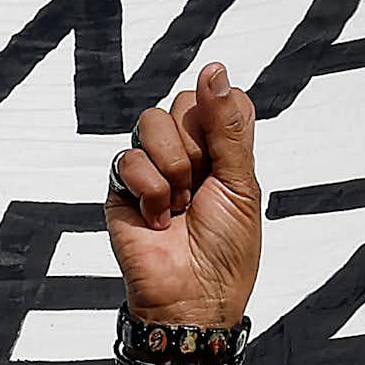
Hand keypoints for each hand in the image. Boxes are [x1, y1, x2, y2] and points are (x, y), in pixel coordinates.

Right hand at [104, 61, 262, 329]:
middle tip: (202, 189)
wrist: (194, 297)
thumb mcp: (241, 183)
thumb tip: (213, 67)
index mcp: (223, 149)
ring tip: (180, 205)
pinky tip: (157, 219)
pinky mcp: (122, 186)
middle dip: (197, 147)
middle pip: (183, 102)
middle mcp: (187, 151)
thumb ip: (227, 125)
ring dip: (173, 168)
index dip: (221, 117)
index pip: (219, 97)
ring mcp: (153, 166)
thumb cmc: (226, 250)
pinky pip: (129, 158)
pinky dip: (149, 190)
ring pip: (151, 121)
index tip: (226, 155)